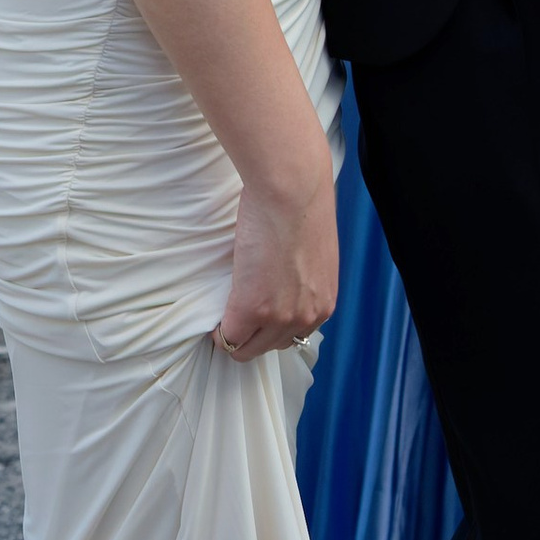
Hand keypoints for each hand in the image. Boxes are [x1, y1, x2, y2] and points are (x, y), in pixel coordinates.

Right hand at [216, 167, 340, 360]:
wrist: (292, 191)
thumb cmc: (302, 207)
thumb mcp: (313, 254)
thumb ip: (302, 278)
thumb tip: (281, 277)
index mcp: (323, 304)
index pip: (293, 336)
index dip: (270, 327)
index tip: (256, 316)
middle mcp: (306, 318)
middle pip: (270, 347)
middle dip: (251, 335)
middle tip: (234, 317)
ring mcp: (279, 317)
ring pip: (247, 349)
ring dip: (234, 335)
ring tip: (224, 314)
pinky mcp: (252, 309)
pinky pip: (228, 337)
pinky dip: (218, 331)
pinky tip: (215, 317)